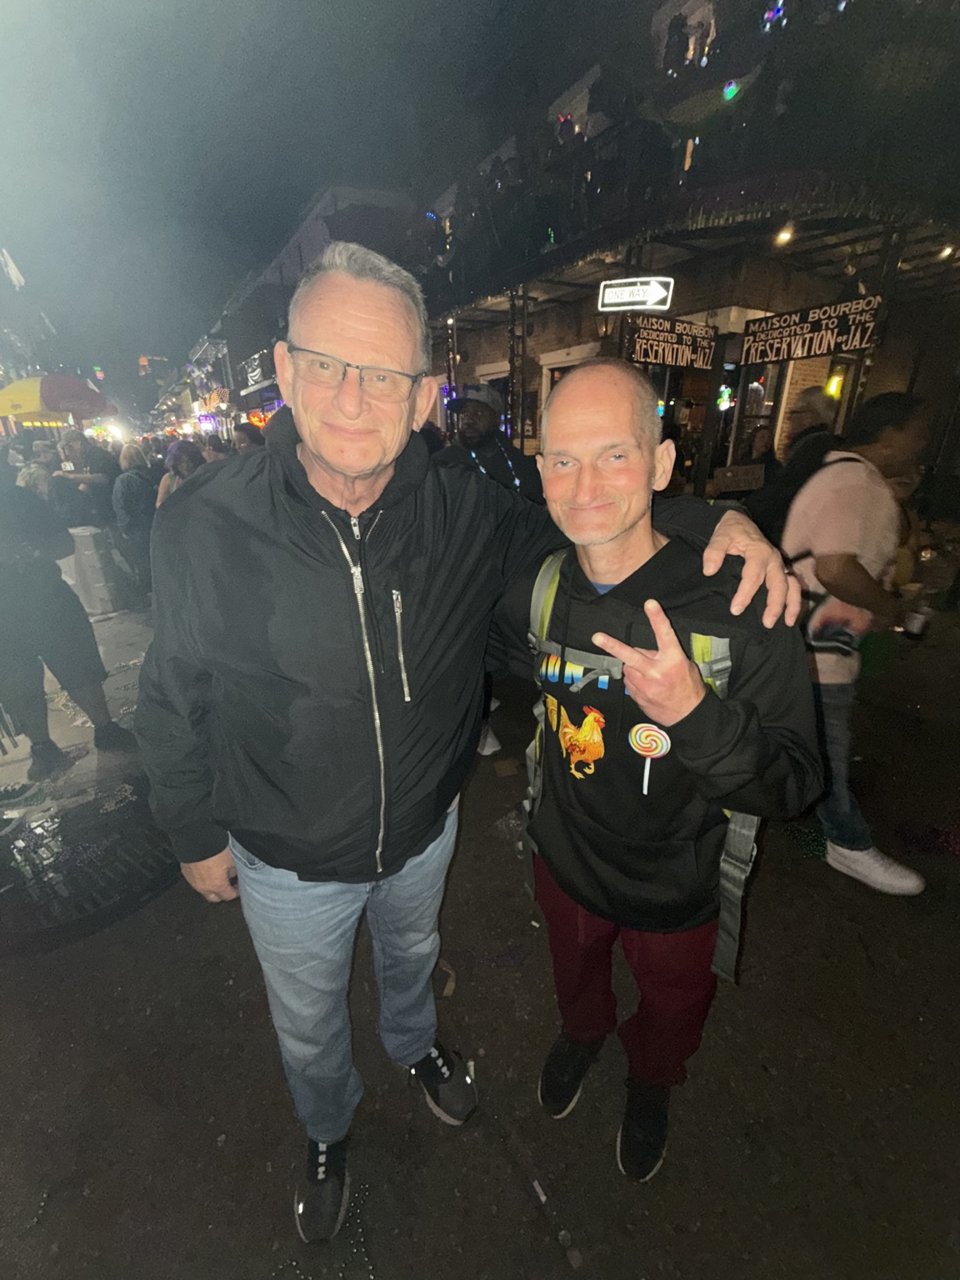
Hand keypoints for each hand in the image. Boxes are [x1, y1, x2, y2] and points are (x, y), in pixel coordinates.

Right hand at [181, 848, 238, 902]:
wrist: (195, 839)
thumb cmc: (214, 849)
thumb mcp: (231, 860)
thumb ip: (233, 871)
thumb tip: (232, 875)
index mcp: (217, 885)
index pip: (228, 896)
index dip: (236, 892)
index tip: (238, 887)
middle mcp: (203, 887)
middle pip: (214, 898)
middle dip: (222, 894)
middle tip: (228, 885)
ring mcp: (192, 881)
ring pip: (203, 890)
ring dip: (211, 886)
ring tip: (217, 876)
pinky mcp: (185, 873)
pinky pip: (195, 880)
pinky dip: (201, 878)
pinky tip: (205, 870)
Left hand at [593, 600, 705, 726]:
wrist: (688, 716)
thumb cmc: (689, 688)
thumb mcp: (686, 666)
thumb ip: (667, 655)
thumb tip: (649, 649)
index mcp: (673, 660)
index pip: (665, 634)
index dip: (657, 618)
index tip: (649, 603)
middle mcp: (657, 672)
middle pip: (630, 655)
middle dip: (611, 645)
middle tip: (596, 637)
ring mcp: (645, 686)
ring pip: (628, 667)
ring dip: (634, 666)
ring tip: (648, 673)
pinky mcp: (637, 696)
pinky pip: (629, 681)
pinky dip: (634, 679)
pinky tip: (647, 685)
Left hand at [703, 509, 800, 628]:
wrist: (739, 520)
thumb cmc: (730, 530)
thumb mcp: (720, 536)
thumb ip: (714, 552)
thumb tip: (709, 570)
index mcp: (759, 552)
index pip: (754, 576)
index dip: (745, 594)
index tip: (735, 609)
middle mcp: (773, 559)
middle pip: (779, 584)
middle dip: (775, 605)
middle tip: (767, 623)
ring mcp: (779, 564)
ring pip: (792, 585)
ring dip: (791, 604)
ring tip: (787, 623)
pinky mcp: (780, 569)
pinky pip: (792, 585)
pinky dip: (794, 600)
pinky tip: (789, 615)